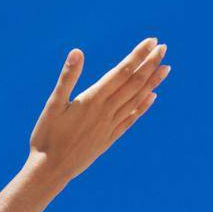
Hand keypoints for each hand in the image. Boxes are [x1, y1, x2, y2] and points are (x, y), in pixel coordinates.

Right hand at [29, 37, 169, 181]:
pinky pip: (131, 119)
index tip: (152, 41)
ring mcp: (110, 126)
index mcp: (93, 100)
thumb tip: (77, 52)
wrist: (51, 169)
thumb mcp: (53, 105)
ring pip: (137, 100)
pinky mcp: (109, 138)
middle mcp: (106, 111)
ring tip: (166, 68)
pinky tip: (153, 97)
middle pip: (134, 83)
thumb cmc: (47, 136)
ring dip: (152, 83)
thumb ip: (67, 77)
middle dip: (150, 64)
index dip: (138, 55)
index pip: (122, 72)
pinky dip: (143, 107)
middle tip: (163, 48)